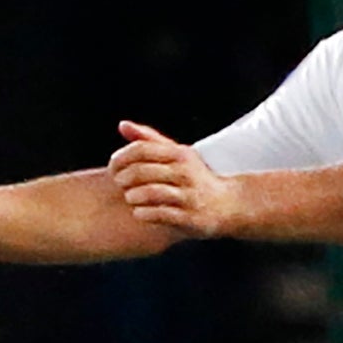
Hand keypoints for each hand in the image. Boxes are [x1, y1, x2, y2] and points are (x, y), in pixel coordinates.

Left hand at [112, 120, 243, 237]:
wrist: (229, 204)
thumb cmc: (195, 177)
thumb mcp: (176, 154)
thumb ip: (149, 139)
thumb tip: (122, 125)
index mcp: (180, 154)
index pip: (142, 149)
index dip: (121, 157)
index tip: (113, 167)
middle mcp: (185, 173)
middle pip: (142, 171)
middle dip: (124, 178)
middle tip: (119, 184)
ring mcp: (188, 196)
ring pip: (150, 193)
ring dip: (133, 196)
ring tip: (129, 198)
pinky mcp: (190, 217)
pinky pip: (160, 214)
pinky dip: (144, 213)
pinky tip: (139, 213)